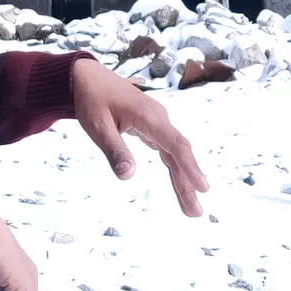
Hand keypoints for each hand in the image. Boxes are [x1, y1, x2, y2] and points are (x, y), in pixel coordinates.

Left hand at [70, 57, 208, 216]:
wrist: (88, 78)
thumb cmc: (92, 100)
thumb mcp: (98, 126)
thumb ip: (114, 150)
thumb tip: (128, 176)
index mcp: (149, 118)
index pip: (175, 146)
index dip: (190, 168)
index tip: (202, 188)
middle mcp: (159, 120)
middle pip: (179, 154)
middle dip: (189, 183)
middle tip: (196, 212)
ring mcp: (157, 124)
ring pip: (175, 155)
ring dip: (183, 180)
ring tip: (191, 208)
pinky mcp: (152, 128)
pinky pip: (167, 151)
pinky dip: (174, 169)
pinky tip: (181, 186)